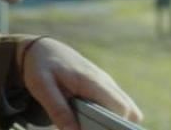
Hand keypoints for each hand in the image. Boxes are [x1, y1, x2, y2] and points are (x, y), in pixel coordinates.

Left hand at [16, 37, 141, 129]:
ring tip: (91, 126)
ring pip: (126, 108)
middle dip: (118, 125)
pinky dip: (110, 115)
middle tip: (94, 128)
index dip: (117, 124)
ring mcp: (105, 83)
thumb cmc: (41, 67)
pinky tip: (91, 120)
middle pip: (130, 110)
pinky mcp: (102, 87)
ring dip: (115, 120)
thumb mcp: (42, 87)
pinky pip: (116, 105)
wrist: (42, 49)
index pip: (121, 107)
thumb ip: (58, 109)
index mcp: (92, 81)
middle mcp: (104, 81)